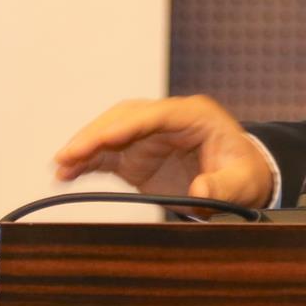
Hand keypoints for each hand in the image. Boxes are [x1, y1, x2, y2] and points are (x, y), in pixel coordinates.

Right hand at [53, 95, 273, 208]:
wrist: (241, 179)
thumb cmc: (244, 173)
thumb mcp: (242, 182)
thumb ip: (223, 186)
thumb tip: (201, 190)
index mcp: (195, 116)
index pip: (157, 114)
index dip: (128, 124)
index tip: (104, 138)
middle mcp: (167, 120)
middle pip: (126, 118)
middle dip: (96, 134)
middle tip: (68, 155)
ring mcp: (149, 136)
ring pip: (110, 132)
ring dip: (85, 147)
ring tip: (60, 166)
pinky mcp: (136, 156)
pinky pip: (106, 154)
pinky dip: (86, 163)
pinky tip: (66, 174)